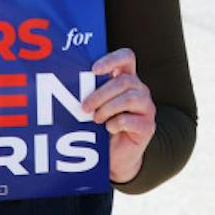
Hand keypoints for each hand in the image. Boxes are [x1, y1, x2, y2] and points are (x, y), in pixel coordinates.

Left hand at [82, 48, 154, 184]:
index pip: (126, 57)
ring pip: (129, 98)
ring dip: (107, 108)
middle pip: (124, 81)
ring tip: (95, 120)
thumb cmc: (101, 127)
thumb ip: (89, 92)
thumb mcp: (94, 106)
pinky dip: (115, 124)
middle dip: (100, 93)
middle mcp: (140, 90)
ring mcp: (146, 108)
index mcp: (126, 79)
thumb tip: (67, 83)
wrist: (115, 156)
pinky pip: (131, 120)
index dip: (112, 60)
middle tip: (84, 107)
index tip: (94, 70)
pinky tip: (109, 129)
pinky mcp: (148, 126)